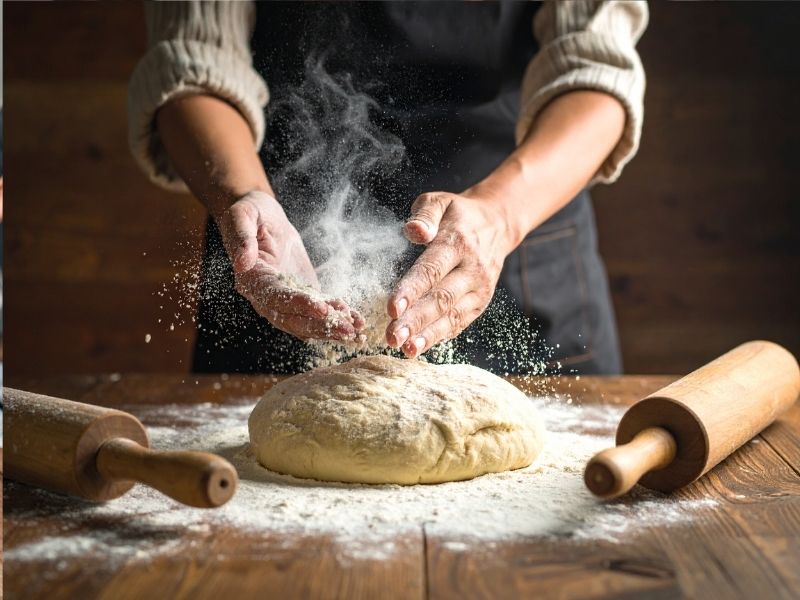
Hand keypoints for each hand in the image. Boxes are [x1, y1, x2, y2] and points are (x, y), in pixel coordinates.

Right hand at [216, 191, 363, 340]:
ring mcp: (284, 298)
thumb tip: (242, 263)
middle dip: (320, 325)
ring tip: (355, 331)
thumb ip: (242, 238)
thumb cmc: (251, 212)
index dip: (298, 304)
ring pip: (306, 321)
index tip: (321, 308)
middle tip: (346, 331)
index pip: (275, 297)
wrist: (262, 215)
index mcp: (251, 279)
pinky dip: (336, 317)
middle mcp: (265, 296)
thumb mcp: (243, 216)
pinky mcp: (301, 293)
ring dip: (330, 328)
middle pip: (292, 318)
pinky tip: (355, 321)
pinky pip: (317, 310)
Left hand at [385, 190, 514, 356]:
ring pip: (452, 316)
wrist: (498, 224)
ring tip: (405, 349)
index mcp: (458, 242)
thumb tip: (413, 231)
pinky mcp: (480, 303)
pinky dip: (440, 336)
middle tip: (392, 337)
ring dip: (427, 335)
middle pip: (442, 298)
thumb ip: (425, 214)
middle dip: (416, 320)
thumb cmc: (458, 214)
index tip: (392, 308)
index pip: (432, 269)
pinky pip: (460, 322)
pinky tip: (420, 347)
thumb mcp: (441, 201)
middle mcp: (472, 269)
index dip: (411, 290)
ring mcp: (479, 289)